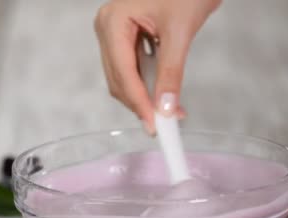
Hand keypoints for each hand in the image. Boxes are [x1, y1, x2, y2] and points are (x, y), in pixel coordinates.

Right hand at [94, 0, 220, 133]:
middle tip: (164, 125)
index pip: (122, 73)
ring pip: (123, 77)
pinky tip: (163, 93)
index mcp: (114, 21)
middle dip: (141, 103)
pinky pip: (131, 67)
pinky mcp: (124, 36)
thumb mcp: (180, 32)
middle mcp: (107, 27)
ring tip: (170, 110)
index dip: (138, 103)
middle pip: (119, 79)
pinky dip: (147, 83)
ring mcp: (113, 31)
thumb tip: (167, 108)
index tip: (155, 126)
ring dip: (144, 96)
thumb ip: (171, 73)